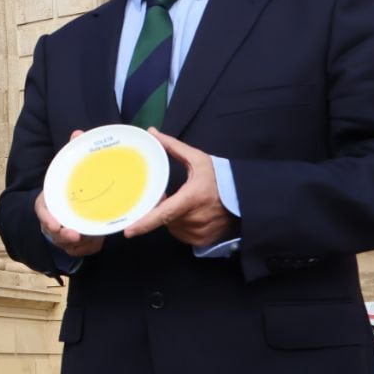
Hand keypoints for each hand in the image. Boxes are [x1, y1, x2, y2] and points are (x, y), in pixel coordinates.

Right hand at [36, 129, 103, 256]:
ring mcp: (62, 234)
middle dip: (64, 236)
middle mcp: (52, 219)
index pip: (42, 212)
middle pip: (54, 233)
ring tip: (93, 238)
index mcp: (48, 202)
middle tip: (76, 235)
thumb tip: (78, 132)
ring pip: (68, 245)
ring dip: (79, 244)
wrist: (70, 205)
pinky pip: (81, 251)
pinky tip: (98, 242)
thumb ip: (71, 152)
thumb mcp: (68, 170)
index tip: (55, 224)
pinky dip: (89, 248)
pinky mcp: (74, 244)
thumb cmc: (68, 186)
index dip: (47, 219)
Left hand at [123, 129, 235, 246]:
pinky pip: (183, 235)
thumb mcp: (197, 159)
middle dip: (163, 207)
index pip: (163, 214)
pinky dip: (182, 226)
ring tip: (184, 205)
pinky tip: (191, 215)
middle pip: (165, 218)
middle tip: (171, 196)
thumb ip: (173, 147)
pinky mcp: (203, 241)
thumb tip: (152, 132)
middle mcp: (195, 219)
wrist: (244, 196)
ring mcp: (200, 232)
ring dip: (172, 217)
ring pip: (173, 227)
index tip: (129, 231)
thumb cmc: (220, 177)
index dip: (145, 223)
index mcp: (191, 199)